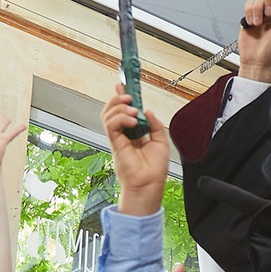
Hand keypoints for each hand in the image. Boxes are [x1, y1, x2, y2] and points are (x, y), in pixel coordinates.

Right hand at [102, 85, 171, 214]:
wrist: (149, 185)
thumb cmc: (154, 170)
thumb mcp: (161, 142)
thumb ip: (155, 125)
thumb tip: (147, 111)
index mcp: (134, 134)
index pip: (124, 112)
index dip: (122, 98)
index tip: (123, 86)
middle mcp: (124, 135)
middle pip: (112, 111)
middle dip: (118, 99)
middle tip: (128, 96)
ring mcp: (117, 139)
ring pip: (108, 116)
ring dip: (119, 108)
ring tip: (132, 110)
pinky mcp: (115, 144)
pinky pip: (111, 126)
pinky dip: (120, 119)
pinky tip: (132, 120)